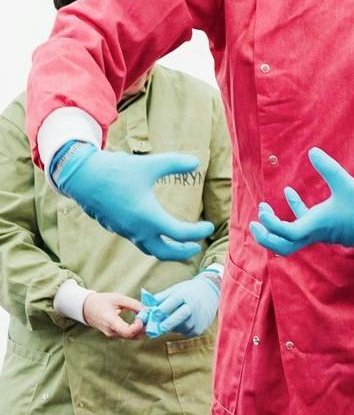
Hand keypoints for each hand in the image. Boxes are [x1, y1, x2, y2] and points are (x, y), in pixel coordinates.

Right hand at [52, 142, 214, 260]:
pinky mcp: (118, 228)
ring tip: (182, 246)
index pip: (179, 233)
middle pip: (165, 252)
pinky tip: (159, 234)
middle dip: (183, 252)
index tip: (209, 226)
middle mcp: (138, 230)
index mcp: (149, 217)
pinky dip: (154, 243)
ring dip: (168, 251)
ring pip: (150, 249)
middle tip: (197, 247)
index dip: (197, 232)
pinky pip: (140, 242)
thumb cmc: (117, 171)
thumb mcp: (150, 164)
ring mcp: (126, 231)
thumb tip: (196, 162)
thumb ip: (175, 163)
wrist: (83, 178)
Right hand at [83, 290, 144, 339]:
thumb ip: (134, 304)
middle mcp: (111, 331)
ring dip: (141, 329)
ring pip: (131, 337)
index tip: (142, 316)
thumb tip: (148, 310)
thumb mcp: (118, 298)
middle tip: (149, 317)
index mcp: (110, 321)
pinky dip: (136, 330)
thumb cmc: (101, 301)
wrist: (86, 308)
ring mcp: (112, 335)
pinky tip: (140, 321)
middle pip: (132, 336)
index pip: (127, 331)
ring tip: (145, 317)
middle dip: (143, 327)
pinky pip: (128, 336)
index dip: (139, 326)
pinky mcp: (114, 335)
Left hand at [138, 270, 220, 338]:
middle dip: (164, 324)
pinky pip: (184, 332)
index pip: (170, 304)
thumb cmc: (189, 291)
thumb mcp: (175, 290)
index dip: (159, 311)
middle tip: (155, 329)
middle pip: (176, 318)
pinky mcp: (199, 329)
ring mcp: (197, 319)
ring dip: (171, 326)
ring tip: (170, 320)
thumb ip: (159, 299)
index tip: (150, 316)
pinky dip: (179, 329)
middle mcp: (192, 307)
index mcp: (185, 295)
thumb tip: (144, 310)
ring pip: (178, 327)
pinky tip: (182, 322)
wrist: (211, 293)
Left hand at [249, 148, 353, 255]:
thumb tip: (312, 151)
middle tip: (255, 224)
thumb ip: (329, 168)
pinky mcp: (326, 227)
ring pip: (291, 239)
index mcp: (317, 226)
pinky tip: (288, 193)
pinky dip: (294, 211)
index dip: (271, 225)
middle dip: (266, 238)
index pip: (286, 234)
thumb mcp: (348, 185)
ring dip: (276, 227)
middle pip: (283, 248)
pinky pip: (304, 223)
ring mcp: (320, 232)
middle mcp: (315, 233)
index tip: (263, 210)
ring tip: (264, 209)